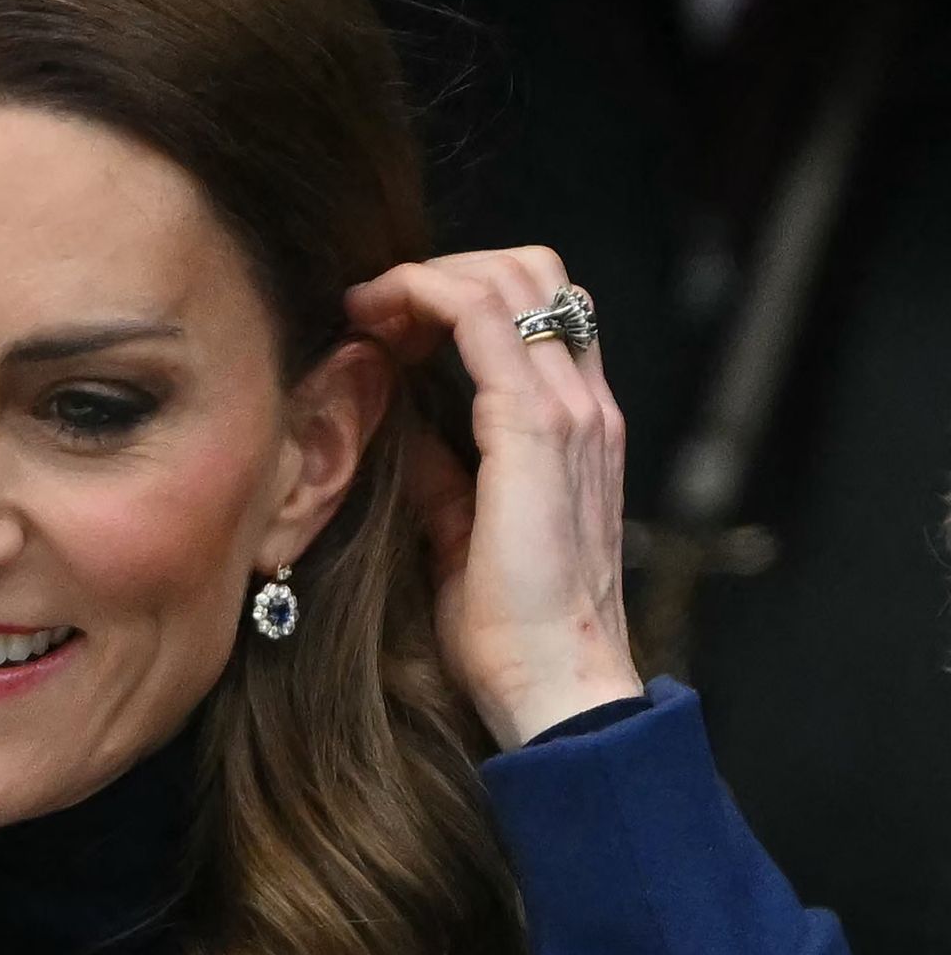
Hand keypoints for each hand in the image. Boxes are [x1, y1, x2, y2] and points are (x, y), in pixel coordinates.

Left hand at [346, 247, 642, 749]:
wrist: (553, 686)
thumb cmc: (510, 627)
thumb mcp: (461, 529)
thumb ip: (442, 471)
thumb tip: (399, 429)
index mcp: (577, 427)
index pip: (535, 311)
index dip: (457, 293)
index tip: (385, 320)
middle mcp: (585, 405)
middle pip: (532, 271)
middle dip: (445, 267)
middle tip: (375, 304)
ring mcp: (569, 411)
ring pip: (510, 277)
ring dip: (428, 274)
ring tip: (369, 306)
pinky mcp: (535, 429)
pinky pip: (483, 319)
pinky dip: (424, 296)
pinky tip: (376, 318)